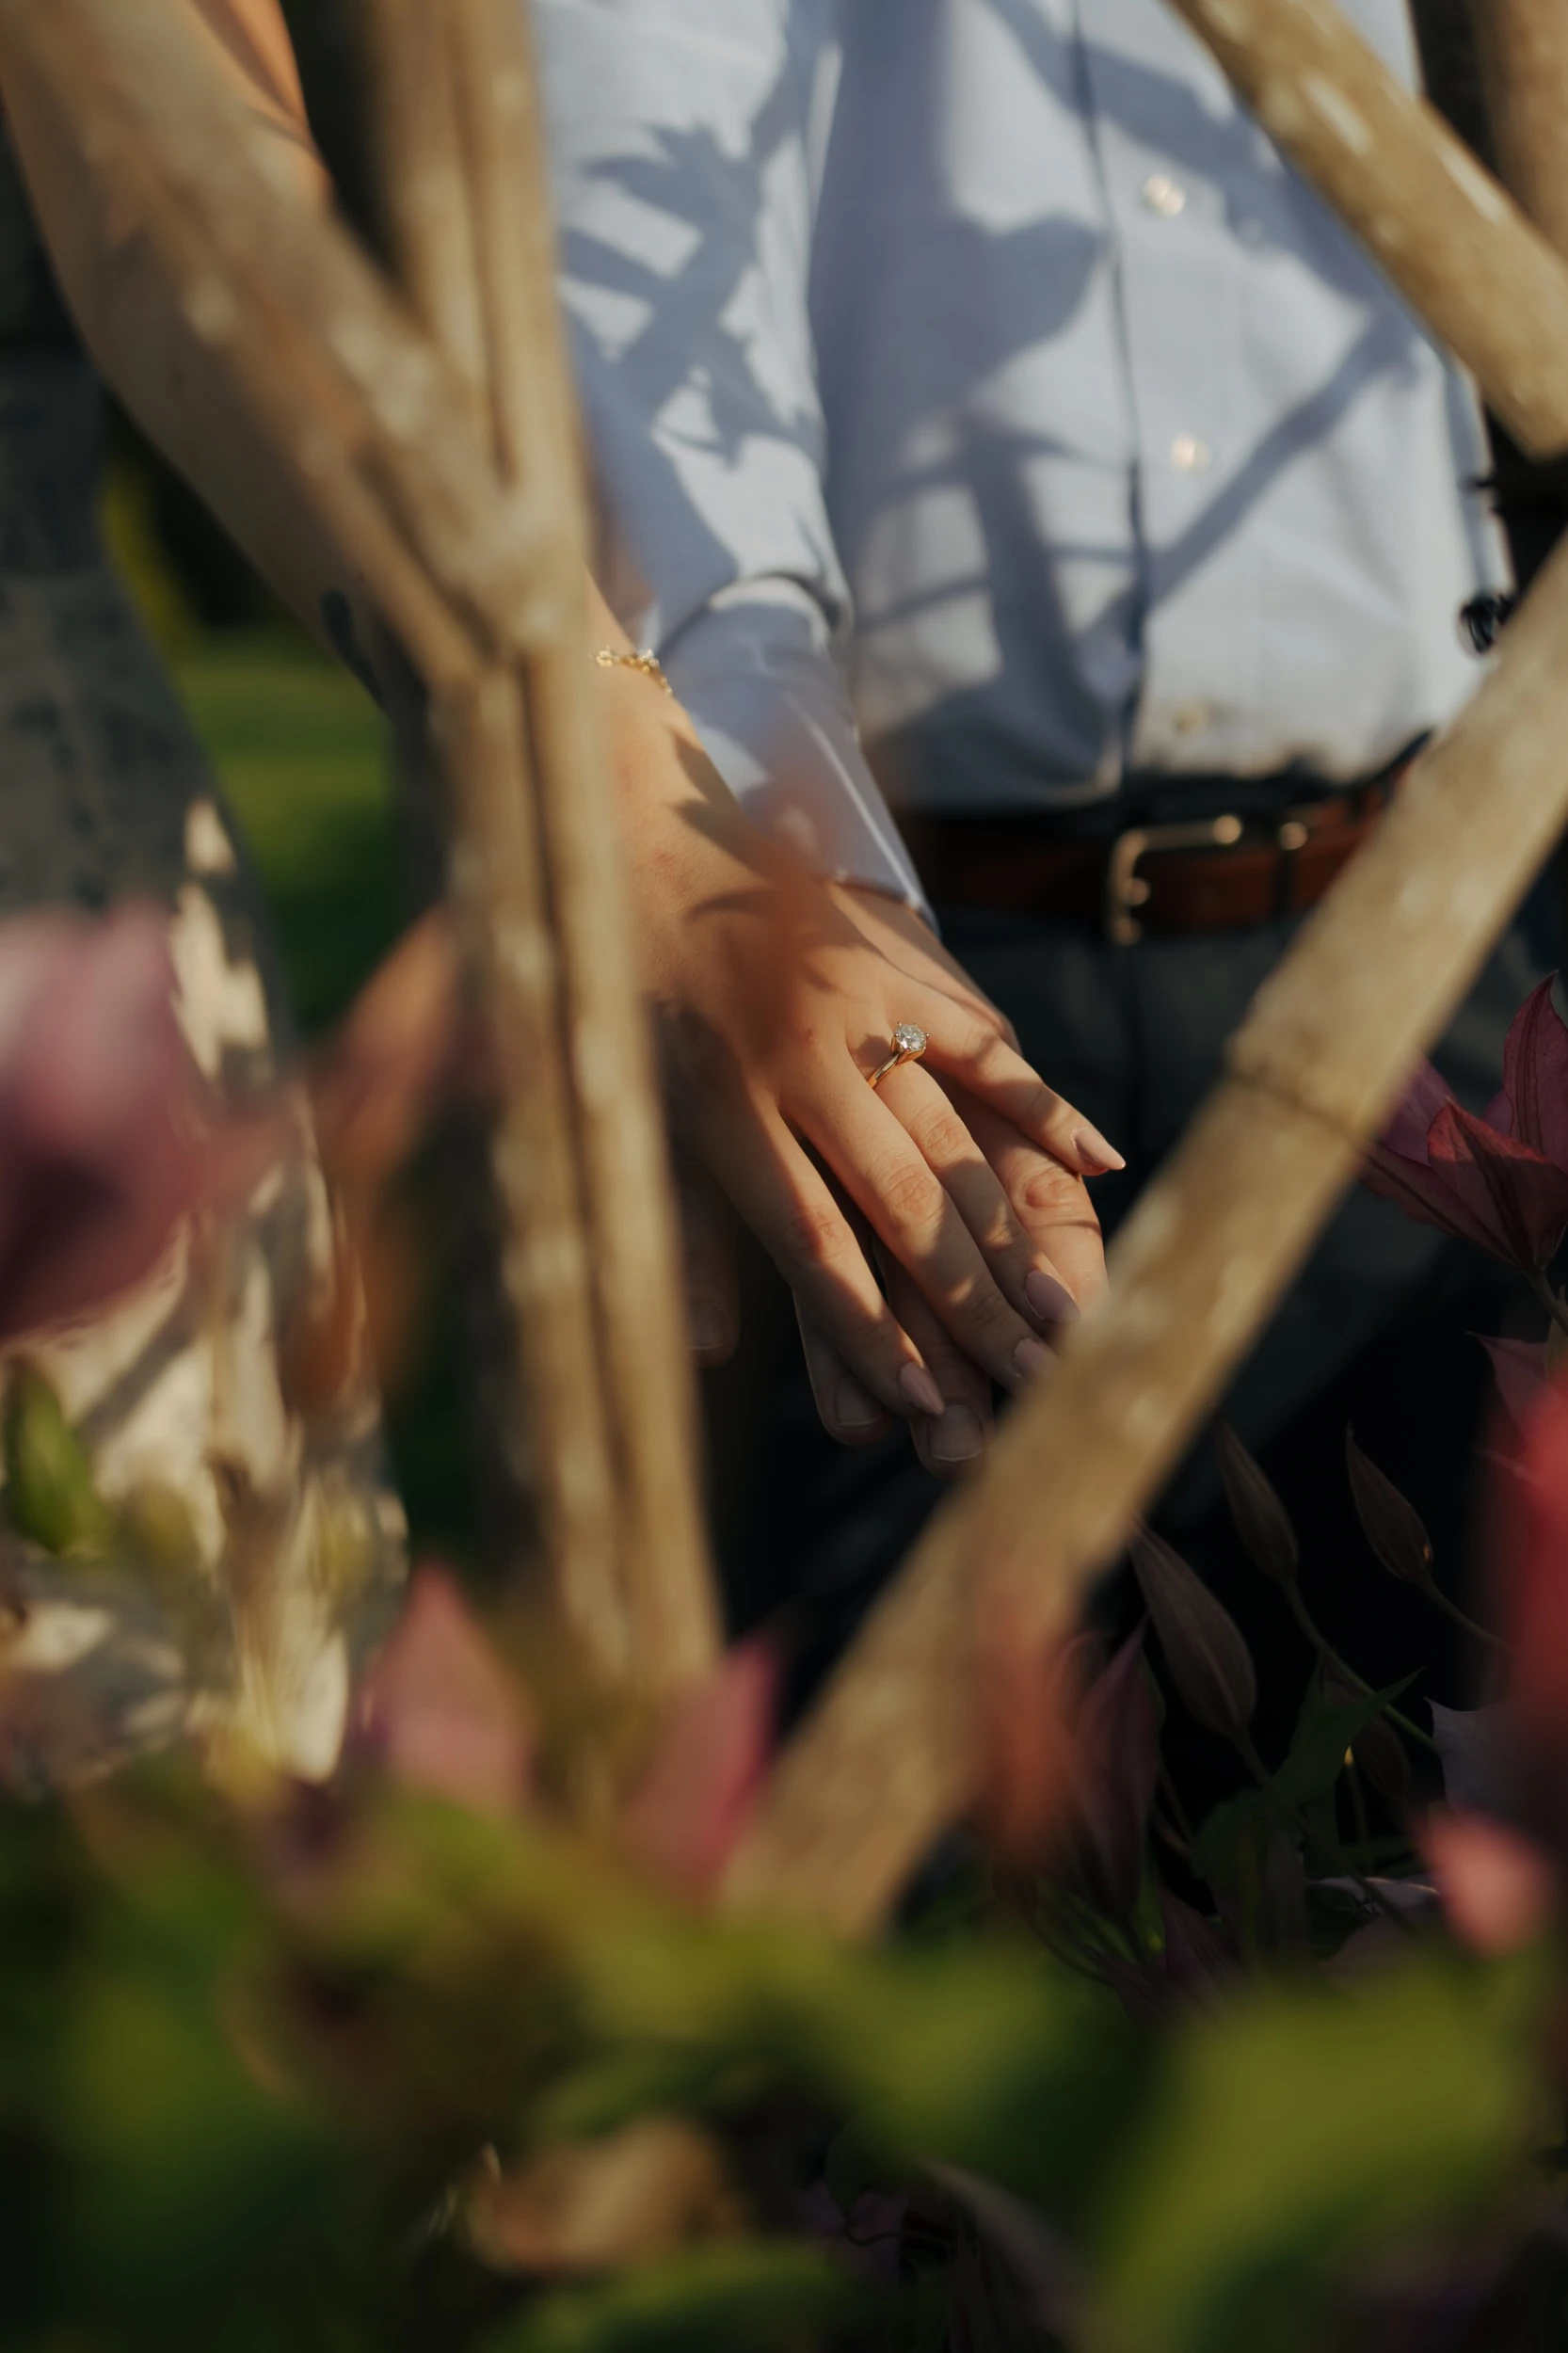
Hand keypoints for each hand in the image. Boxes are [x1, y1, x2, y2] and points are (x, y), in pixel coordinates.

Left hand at [606, 658, 1116, 1443]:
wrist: (633, 829)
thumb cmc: (620, 993)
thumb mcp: (625, 1115)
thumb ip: (678, 1232)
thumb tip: (706, 1357)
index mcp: (724, 1111)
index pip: (816, 1247)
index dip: (875, 1335)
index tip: (930, 1408)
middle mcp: (801, 1064)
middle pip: (904, 1208)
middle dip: (970, 1310)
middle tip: (1033, 1382)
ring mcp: (861, 1011)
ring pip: (956, 1142)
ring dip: (1016, 1235)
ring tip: (1068, 1313)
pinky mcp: (900, 966)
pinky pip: (988, 1046)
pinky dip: (1045, 1106)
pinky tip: (1102, 1169)